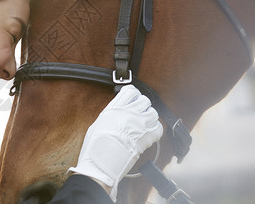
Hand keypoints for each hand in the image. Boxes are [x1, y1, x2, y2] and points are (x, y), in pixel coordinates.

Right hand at [68, 85, 162, 200]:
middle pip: (145, 100)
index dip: (133, 95)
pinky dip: (155, 130)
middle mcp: (128, 113)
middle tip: (139, 113)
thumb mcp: (98, 122)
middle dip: (143, 106)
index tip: (133, 99)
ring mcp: (139, 124)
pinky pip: (158, 128)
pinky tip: (149, 134)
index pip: (130, 91)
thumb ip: (111, 114)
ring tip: (144, 124)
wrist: (101, 163)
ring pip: (153, 113)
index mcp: (114, 108)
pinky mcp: (146, 137)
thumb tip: (117, 111)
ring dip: (150, 118)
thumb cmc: (95, 146)